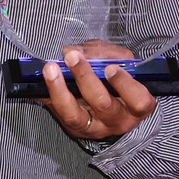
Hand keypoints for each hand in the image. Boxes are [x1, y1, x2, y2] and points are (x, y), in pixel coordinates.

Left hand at [39, 42, 156, 141]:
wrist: (108, 110)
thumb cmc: (119, 83)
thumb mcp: (121, 64)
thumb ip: (105, 54)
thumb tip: (76, 50)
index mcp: (136, 106)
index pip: (138, 101)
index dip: (124, 84)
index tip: (110, 68)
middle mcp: (115, 121)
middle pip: (102, 104)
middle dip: (86, 78)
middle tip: (73, 57)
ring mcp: (91, 128)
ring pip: (74, 115)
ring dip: (60, 88)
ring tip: (51, 68)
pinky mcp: (71, 127)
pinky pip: (56, 112)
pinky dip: (47, 95)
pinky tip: (40, 80)